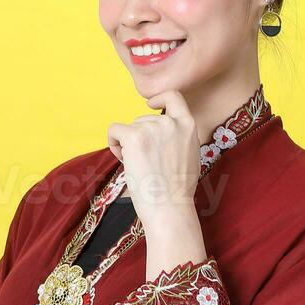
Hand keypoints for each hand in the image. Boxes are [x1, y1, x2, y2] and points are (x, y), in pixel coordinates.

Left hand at [106, 90, 200, 226]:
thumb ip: (179, 138)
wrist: (169, 207)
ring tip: (138, 166)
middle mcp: (170, 122)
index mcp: (188, 125)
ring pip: (128, 128)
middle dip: (138, 137)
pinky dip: (113, 143)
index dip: (159, 98)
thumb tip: (163, 133)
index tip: (150, 104)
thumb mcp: (190, 155)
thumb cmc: (178, 190)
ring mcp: (152, 128)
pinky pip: (114, 130)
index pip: (174, 97)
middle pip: (143, 120)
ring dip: (126, 144)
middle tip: (144, 163)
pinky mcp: (134, 136)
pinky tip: (122, 159)